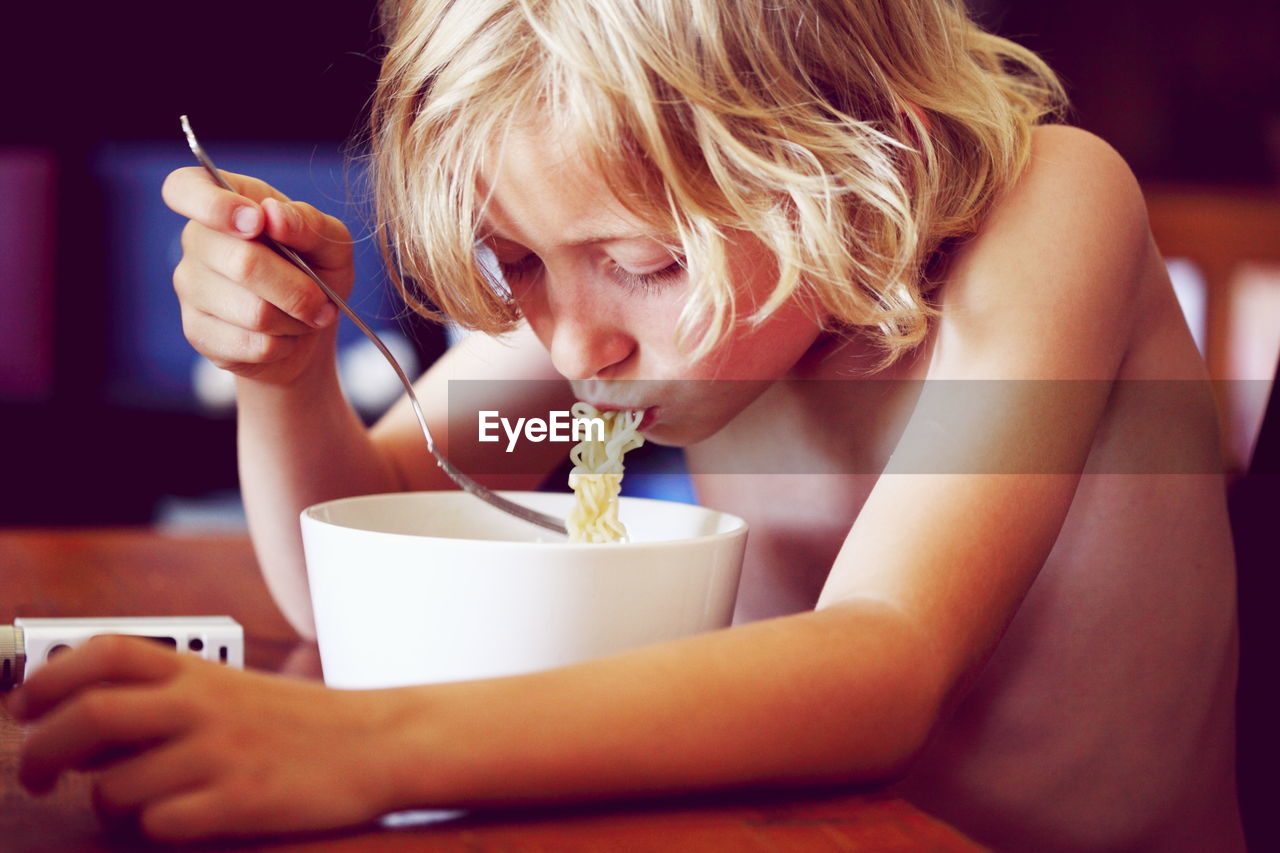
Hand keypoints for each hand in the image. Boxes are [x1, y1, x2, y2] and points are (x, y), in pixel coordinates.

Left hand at [11, 635, 404, 840]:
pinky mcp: (239, 803)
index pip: (104, 653)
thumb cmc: (298, 722)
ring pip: (113, 788)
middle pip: (89, 717)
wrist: (378, 742)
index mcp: (199, 671)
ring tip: (129, 802)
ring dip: (104, 803)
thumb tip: (76, 726)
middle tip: (37, 777)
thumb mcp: (232, 687)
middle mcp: (203, 705)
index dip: (50, 678)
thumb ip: (164, 696)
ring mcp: (220, 755)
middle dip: (41, 752)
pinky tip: (176, 818)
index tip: (26, 708)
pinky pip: (159, 825)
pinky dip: (152, 828)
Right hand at [162, 166, 355, 386]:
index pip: (184, 187)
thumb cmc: (315, 271)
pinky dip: (285, 344)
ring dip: (296, 319)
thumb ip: (309, 222)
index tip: (256, 221)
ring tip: (303, 315)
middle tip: (320, 299)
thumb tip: (274, 215)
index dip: (213, 205)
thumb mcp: (329, 242)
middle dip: (299, 289)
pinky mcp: (197, 332)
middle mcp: (197, 240)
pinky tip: (283, 336)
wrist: (309, 326)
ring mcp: (190, 287)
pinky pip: (252, 345)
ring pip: (254, 312)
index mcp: (225, 201)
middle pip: (243, 263)